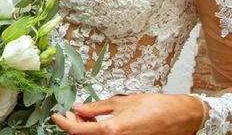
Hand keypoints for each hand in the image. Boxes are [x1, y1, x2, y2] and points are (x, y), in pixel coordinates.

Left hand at [51, 93, 203, 134]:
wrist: (179, 118)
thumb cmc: (155, 108)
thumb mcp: (121, 102)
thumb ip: (97, 107)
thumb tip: (79, 108)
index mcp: (112, 131)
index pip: (78, 132)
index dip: (63, 123)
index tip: (55, 116)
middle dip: (75, 125)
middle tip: (72, 113)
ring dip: (86, 129)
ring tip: (86, 115)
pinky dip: (98, 132)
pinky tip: (98, 122)